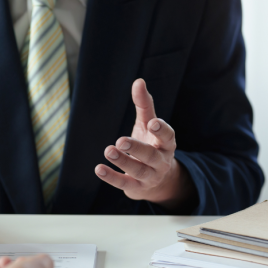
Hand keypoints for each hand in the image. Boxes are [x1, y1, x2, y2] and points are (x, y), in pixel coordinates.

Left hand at [94, 79, 195, 209]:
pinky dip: (111, 177)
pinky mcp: (136, 187)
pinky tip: (99, 168)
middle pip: (151, 155)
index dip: (162, 130)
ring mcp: (149, 176)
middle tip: (121, 140)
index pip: (168, 137)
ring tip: (108, 150)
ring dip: (123, 161)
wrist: (156, 180)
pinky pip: (124, 183)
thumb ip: (144, 105)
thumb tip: (138, 81)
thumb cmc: (151, 144)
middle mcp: (160, 161)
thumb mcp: (148, 125)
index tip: (152, 123)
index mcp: (166, 144)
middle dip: (137, 148)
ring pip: (138, 170)